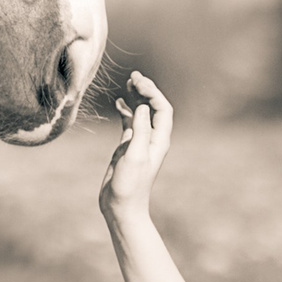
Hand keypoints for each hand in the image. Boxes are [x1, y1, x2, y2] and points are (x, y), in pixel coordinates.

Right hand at [99, 72, 172, 220]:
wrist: (121, 206)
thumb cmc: (129, 185)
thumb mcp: (134, 156)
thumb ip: (140, 131)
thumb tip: (142, 107)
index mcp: (159, 140)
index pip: (162, 109)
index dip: (152, 93)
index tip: (137, 82)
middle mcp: (152, 139)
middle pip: (154, 107)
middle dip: (146, 90)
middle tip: (134, 75)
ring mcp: (140, 142)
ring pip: (142, 113)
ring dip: (137, 97)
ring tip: (128, 82)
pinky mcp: (128, 147)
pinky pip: (130, 123)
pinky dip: (126, 111)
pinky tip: (119, 102)